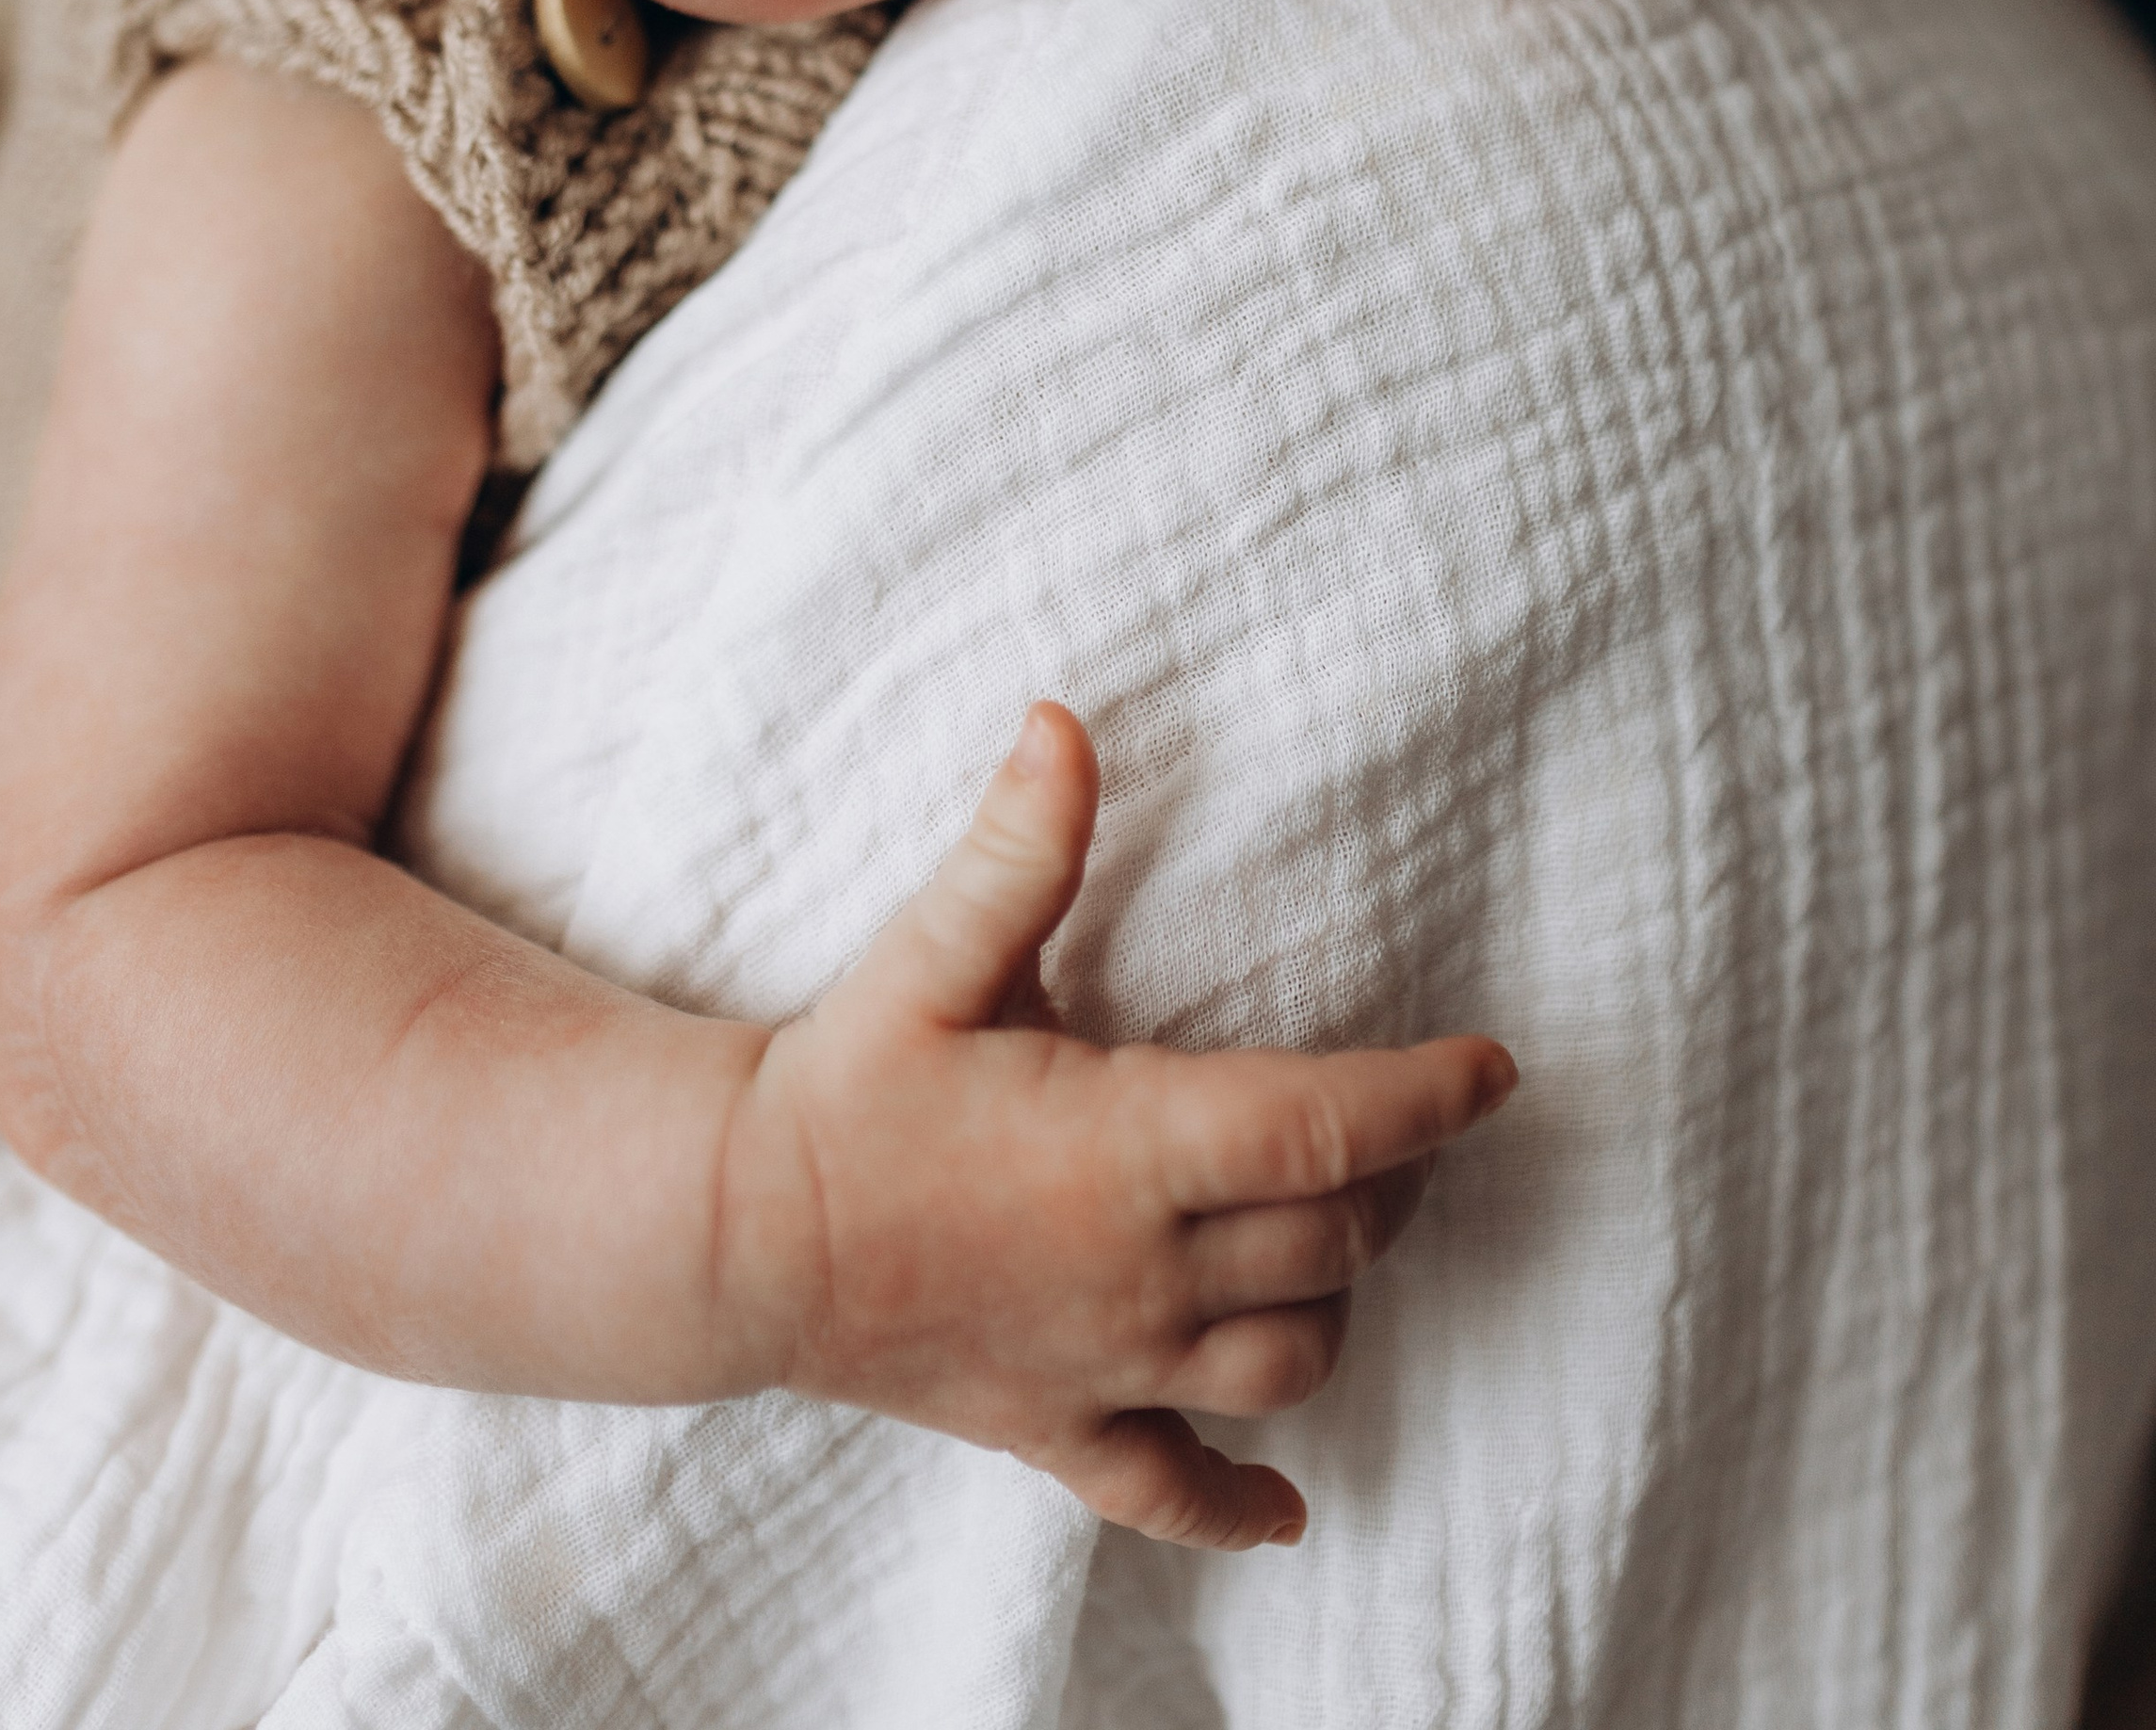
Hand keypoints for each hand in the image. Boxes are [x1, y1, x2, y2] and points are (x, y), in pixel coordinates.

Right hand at [717, 705, 1514, 1550]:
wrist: (732, 1237)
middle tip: (1413, 1124)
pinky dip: (1238, 1507)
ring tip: (1345, 1232)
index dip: (1426, 1099)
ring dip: (1337, 1298)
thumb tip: (1064, 721)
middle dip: (1397, 1181)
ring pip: (1286, 1361)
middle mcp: (1139, 1273)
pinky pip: (1170, 1493)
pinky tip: (1287, 1507)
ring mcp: (1105, 1364)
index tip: (1495, 1067)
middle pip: (1332, 1241)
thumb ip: (1021, 845)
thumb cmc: (842, 1087)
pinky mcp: (1054, 1426)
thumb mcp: (932, 953)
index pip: (1325, 1131)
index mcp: (1125, 1149)